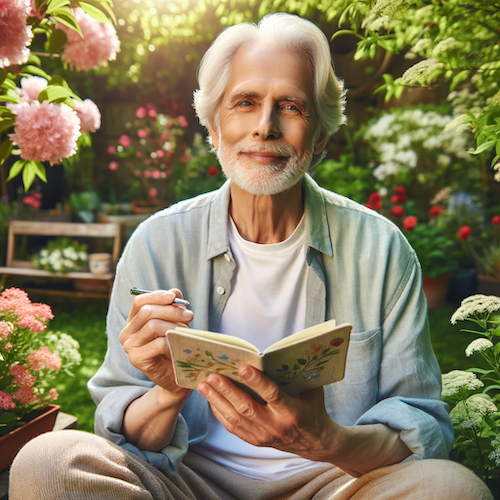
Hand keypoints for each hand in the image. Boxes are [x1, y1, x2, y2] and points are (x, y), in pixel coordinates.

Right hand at [120, 289, 192, 399]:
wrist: (175, 375)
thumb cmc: (174, 346)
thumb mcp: (174, 323)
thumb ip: (172, 306)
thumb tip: (175, 292)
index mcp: (133, 321)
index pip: (140, 301)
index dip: (157, 296)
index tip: (174, 296)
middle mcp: (127, 333)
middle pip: (147, 312)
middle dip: (172, 311)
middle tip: (189, 315)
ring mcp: (129, 347)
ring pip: (153, 326)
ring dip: (174, 326)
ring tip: (187, 331)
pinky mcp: (137, 359)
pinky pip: (158, 344)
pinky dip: (172, 342)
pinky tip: (180, 345)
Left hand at [196, 365, 340, 461]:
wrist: (315, 443)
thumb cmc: (313, 409)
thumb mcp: (312, 391)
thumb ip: (297, 376)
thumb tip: (279, 355)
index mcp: (291, 412)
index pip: (272, 394)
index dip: (257, 381)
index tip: (243, 367)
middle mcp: (275, 426)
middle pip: (246, 407)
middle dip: (227, 390)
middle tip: (212, 375)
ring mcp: (263, 436)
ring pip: (235, 417)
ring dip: (217, 400)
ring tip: (203, 385)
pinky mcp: (255, 441)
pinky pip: (232, 427)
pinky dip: (219, 412)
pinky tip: (210, 399)